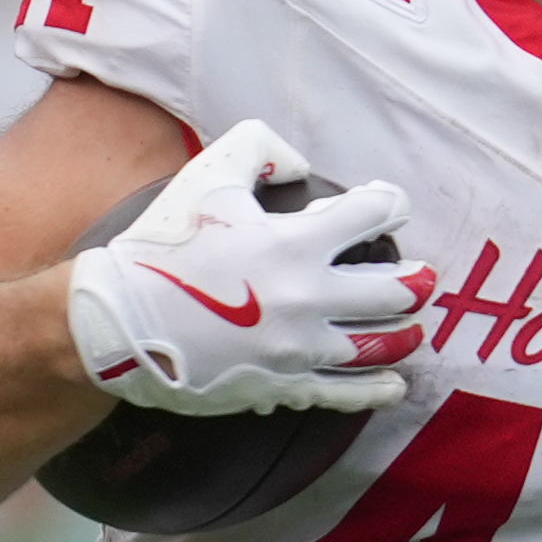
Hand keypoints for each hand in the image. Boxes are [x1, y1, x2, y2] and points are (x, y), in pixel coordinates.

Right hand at [63, 119, 430, 415]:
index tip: (390, 206)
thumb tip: (299, 163)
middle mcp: (306, 297)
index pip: (371, 214)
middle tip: (425, 278)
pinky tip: (394, 383)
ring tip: (414, 327)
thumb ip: (259, 149)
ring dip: (406, 333)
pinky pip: (346, 392)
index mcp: (293, 242)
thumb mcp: (207, 176)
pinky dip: (378, 388)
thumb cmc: (162, 246)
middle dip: (418, 281)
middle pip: (395, 291)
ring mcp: (298, 347)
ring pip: (380, 345)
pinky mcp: (284, 385)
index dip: (388, 204)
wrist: (116, 322)